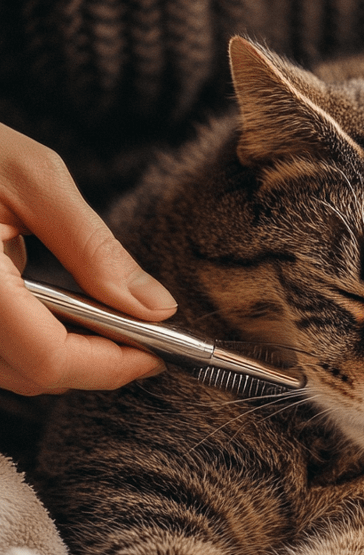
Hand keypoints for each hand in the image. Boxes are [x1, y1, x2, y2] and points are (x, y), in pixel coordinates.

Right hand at [0, 123, 176, 394]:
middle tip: (146, 339)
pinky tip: (68, 317)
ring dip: (68, 358)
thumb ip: (95, 248)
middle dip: (98, 365)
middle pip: (32, 375)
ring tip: (113, 325)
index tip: (158, 354)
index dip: (111, 365)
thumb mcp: (33, 179)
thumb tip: (156, 307)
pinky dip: (36, 344)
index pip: (48, 357)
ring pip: (12, 372)